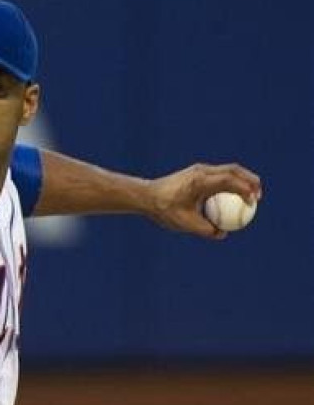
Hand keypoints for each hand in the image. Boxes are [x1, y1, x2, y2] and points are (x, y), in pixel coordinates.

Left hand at [147, 163, 261, 238]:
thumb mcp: (185, 223)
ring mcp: (199, 170)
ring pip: (227, 170)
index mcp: (200, 180)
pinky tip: (232, 197)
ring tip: (250, 195)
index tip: (253, 202)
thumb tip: (222, 234)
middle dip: (250, 180)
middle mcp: (201, 171)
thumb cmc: (163, 210)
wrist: (145, 196)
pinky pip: (218, 176)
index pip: (229, 180)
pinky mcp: (196, 173)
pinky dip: (230, 183)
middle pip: (234, 170)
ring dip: (241, 180)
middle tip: (259, 195)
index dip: (245, 190)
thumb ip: (205, 229)